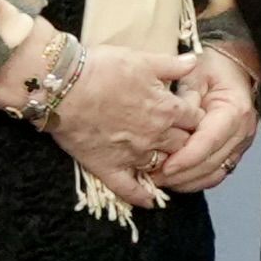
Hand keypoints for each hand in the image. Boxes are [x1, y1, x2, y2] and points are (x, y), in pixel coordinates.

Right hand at [42, 42, 200, 207]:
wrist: (63, 86)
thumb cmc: (102, 68)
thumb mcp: (143, 59)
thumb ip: (172, 65)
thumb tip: (195, 62)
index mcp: (168, 109)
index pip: (196, 119)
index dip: (195, 117)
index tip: (190, 116)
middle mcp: (157, 135)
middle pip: (184, 144)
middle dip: (186, 141)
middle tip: (180, 138)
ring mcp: (134, 154)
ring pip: (162, 166)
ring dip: (168, 165)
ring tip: (168, 163)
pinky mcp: (109, 167)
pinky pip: (130, 189)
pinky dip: (142, 197)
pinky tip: (149, 201)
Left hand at [154, 47, 260, 196]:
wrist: (234, 69)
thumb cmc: (213, 68)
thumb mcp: (195, 73)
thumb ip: (185, 98)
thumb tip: (173, 122)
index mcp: (234, 110)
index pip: (210, 140)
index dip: (187, 157)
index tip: (165, 166)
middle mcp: (242, 132)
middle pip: (212, 162)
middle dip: (182, 174)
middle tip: (153, 177)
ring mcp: (240, 145)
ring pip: (214, 173)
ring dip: (187, 181)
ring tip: (159, 180)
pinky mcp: (233, 152)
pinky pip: (216, 174)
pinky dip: (195, 181)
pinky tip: (175, 179)